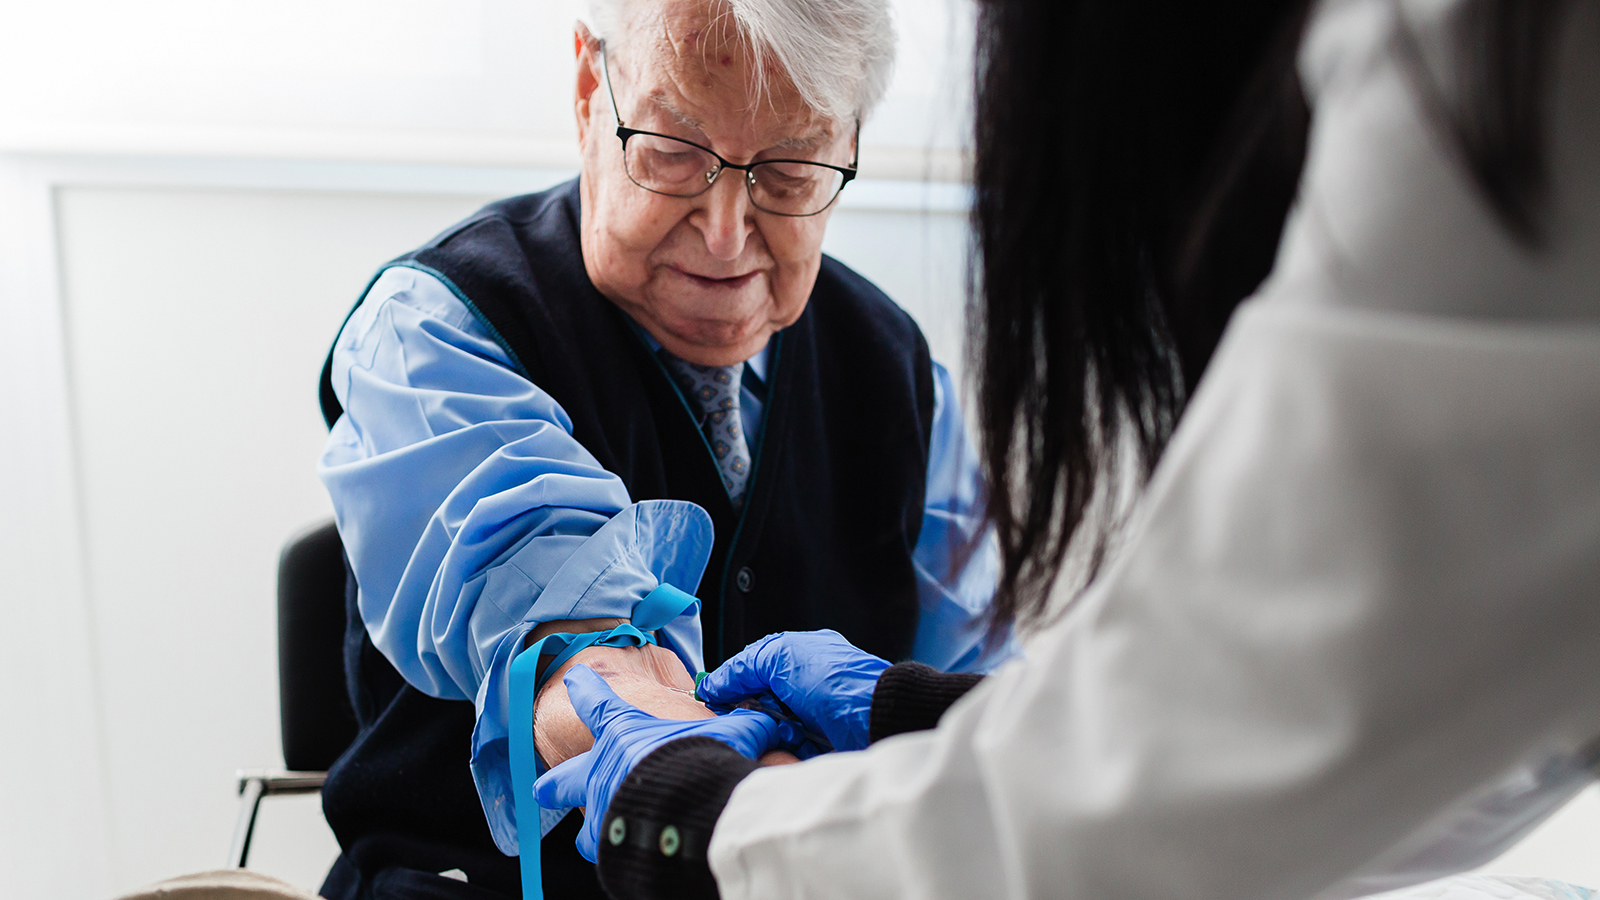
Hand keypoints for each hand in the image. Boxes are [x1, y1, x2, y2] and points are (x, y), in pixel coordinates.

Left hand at [533, 664, 781, 861]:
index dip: (586, 689)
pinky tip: (631, 857)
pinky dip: (619, 855)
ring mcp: (601, 813)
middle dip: (553, 785)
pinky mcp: (610, 849)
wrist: (690, 809)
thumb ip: (748, 727)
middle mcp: (602, 772)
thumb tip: (774, 724)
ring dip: (592, 832)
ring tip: (598, 839)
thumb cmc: (702, 762)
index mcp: (625, 734)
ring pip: (584, 831)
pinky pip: (610, 855)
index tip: (575, 679)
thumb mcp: (732, 734)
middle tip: (543, 789)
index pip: (597, 702)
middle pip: (562, 779)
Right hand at [696, 630, 889, 752]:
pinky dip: (785, 751)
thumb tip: (712, 684)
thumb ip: (744, 666)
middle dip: (752, 711)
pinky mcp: (820, 747)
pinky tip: (791, 747)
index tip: (713, 699)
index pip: (755, 669)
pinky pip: (788, 751)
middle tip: (748, 716)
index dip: (734, 684)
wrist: (876, 718)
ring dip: (769, 732)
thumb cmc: (837, 681)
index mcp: (802, 657)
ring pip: (771, 729)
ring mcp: (815, 717)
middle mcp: (808, 685)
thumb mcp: (780, 657)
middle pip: (760, 702)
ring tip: (779, 732)